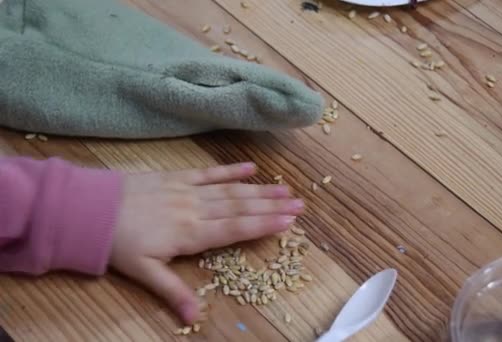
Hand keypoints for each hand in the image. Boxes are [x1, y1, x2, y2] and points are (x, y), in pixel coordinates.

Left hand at [109, 163, 302, 323]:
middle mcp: (195, 210)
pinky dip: (230, 170)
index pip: (235, 229)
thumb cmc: (118, 243)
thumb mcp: (144, 273)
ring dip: (259, 190)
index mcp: (191, 234)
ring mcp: (187, 191)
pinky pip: (208, 172)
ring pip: (230, 191)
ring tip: (285, 188)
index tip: (289, 222)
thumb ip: (173, 292)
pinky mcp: (177, 177)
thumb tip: (195, 319)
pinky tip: (250, 167)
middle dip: (271, 207)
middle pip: (240, 208)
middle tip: (299, 204)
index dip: (263, 225)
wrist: (90, 209)